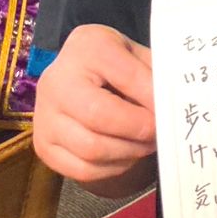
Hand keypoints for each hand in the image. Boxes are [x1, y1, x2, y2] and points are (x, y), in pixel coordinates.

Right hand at [33, 24, 156, 194]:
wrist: (74, 71)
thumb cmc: (111, 61)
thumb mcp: (134, 53)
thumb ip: (153, 74)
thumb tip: (173, 106)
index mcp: (86, 48)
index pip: (126, 77)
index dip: (153, 99)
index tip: (172, 111)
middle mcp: (56, 81)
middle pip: (100, 116)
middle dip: (139, 130)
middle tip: (161, 133)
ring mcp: (44, 117)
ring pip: (91, 149)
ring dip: (129, 152)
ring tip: (147, 143)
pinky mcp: (43, 146)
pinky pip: (82, 170)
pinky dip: (112, 168)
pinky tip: (126, 154)